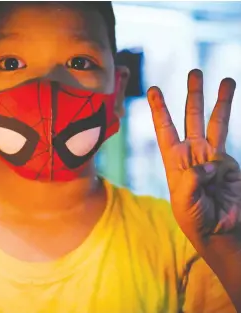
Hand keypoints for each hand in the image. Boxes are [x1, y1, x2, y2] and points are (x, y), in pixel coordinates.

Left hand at [147, 69, 240, 240]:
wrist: (218, 231)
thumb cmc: (194, 219)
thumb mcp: (184, 203)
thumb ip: (191, 181)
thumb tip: (209, 162)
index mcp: (174, 160)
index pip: (165, 128)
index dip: (160, 109)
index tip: (154, 89)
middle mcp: (192, 153)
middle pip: (191, 117)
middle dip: (193, 94)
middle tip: (195, 71)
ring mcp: (212, 156)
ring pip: (216, 122)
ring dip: (221, 100)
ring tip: (225, 79)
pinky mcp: (229, 163)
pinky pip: (228, 146)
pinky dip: (230, 123)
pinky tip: (228, 131)